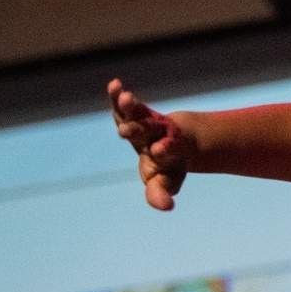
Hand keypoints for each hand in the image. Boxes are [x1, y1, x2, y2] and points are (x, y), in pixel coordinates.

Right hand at [108, 77, 194, 210]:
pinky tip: (114, 84)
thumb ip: (161, 193)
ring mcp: (146, 122)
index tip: (159, 151)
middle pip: (149, 129)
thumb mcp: (165, 181)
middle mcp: (158, 135)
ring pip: (138, 113)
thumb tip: (166, 207)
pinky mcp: (135, 112)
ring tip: (124, 97)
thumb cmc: (168, 166)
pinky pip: (125, 104)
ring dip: (130, 107)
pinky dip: (117, 96)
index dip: (165, 149)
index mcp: (169, 152)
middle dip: (140, 128)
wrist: (177, 142)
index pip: (168, 149)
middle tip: (127, 130)